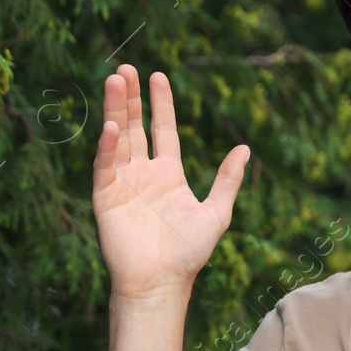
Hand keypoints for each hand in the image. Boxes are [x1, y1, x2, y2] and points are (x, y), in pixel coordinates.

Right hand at [92, 64, 249, 300]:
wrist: (162, 282)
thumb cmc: (189, 253)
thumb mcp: (216, 212)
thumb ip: (228, 180)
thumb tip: (245, 149)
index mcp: (169, 175)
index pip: (162, 130)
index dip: (160, 103)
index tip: (157, 76)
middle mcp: (143, 174)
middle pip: (136, 127)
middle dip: (132, 98)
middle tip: (126, 68)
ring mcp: (122, 184)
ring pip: (117, 139)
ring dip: (116, 110)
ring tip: (114, 80)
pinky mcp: (105, 198)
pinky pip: (105, 166)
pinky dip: (107, 146)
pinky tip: (112, 124)